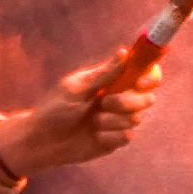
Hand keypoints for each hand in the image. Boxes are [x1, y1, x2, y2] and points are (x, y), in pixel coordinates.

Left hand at [0, 47, 165, 180]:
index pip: (143, 73)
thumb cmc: (55, 109)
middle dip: (128, 101)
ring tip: (91, 122)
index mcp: (111, 81)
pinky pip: (126, 136)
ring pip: (136, 118)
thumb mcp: (77, 88)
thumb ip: (104, 74)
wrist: (43, 141)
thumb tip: (125, 52)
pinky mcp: (116, 139)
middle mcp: (119, 99)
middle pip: (147, 97)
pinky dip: (110, 136)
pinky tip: (94, 136)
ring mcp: (119, 120)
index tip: (139, 82)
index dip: (150, 75)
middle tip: (103, 103)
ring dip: (112, 120)